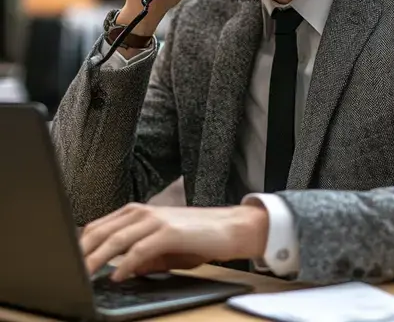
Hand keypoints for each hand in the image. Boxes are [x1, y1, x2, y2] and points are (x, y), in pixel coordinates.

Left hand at [81, 203, 267, 280]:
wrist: (229, 228)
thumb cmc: (197, 238)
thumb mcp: (162, 247)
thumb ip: (140, 255)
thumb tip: (118, 270)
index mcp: (138, 212)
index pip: (99, 226)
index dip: (82, 244)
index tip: (69, 262)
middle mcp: (143, 212)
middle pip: (101, 231)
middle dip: (82, 252)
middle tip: (68, 270)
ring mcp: (155, 220)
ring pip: (116, 240)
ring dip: (96, 260)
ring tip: (83, 275)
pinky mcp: (168, 232)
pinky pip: (139, 250)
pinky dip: (125, 264)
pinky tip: (117, 276)